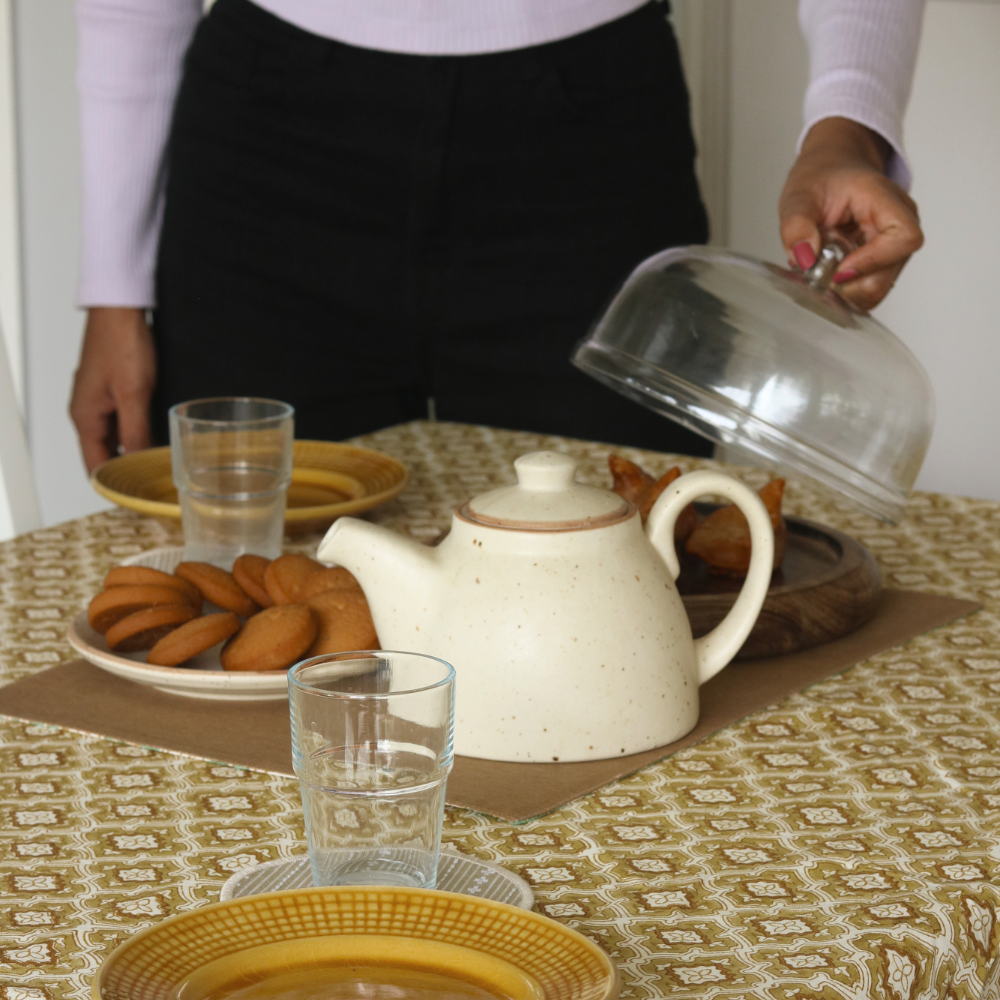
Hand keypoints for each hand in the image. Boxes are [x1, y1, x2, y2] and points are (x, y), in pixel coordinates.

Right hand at [69, 307, 156, 473]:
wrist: (120, 308)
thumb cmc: (122, 343)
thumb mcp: (133, 393)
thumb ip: (136, 431)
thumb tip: (138, 463)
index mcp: (84, 417)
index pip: (94, 466)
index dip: (114, 485)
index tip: (136, 498)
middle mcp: (87, 412)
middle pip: (104, 454)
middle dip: (126, 472)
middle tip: (153, 486)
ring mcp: (99, 401)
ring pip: (114, 438)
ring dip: (132, 452)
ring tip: (157, 468)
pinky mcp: (112, 390)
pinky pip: (121, 422)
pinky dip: (135, 434)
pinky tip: (155, 439)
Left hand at [779, 117, 922, 310]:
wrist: (831, 171)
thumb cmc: (821, 177)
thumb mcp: (799, 195)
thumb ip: (796, 225)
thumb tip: (803, 258)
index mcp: (884, 200)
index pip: (904, 237)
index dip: (874, 261)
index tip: (840, 269)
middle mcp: (898, 223)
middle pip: (891, 271)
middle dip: (853, 284)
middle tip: (819, 277)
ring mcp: (892, 246)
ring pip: (880, 286)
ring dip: (847, 290)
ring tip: (820, 273)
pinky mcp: (881, 262)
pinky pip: (868, 289)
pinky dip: (846, 292)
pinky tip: (827, 278)